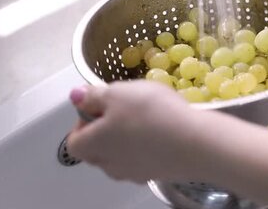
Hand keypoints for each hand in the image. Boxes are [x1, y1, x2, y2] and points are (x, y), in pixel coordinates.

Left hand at [67, 81, 207, 182]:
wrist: (194, 143)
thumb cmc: (150, 114)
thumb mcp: (118, 93)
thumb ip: (93, 95)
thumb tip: (76, 97)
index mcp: (92, 145)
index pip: (74, 139)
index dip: (83, 121)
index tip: (103, 104)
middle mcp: (108, 165)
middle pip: (97, 149)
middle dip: (106, 130)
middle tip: (127, 109)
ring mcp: (134, 174)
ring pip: (122, 155)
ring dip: (129, 138)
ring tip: (150, 118)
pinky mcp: (157, 174)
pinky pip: (145, 159)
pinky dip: (149, 146)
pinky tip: (166, 130)